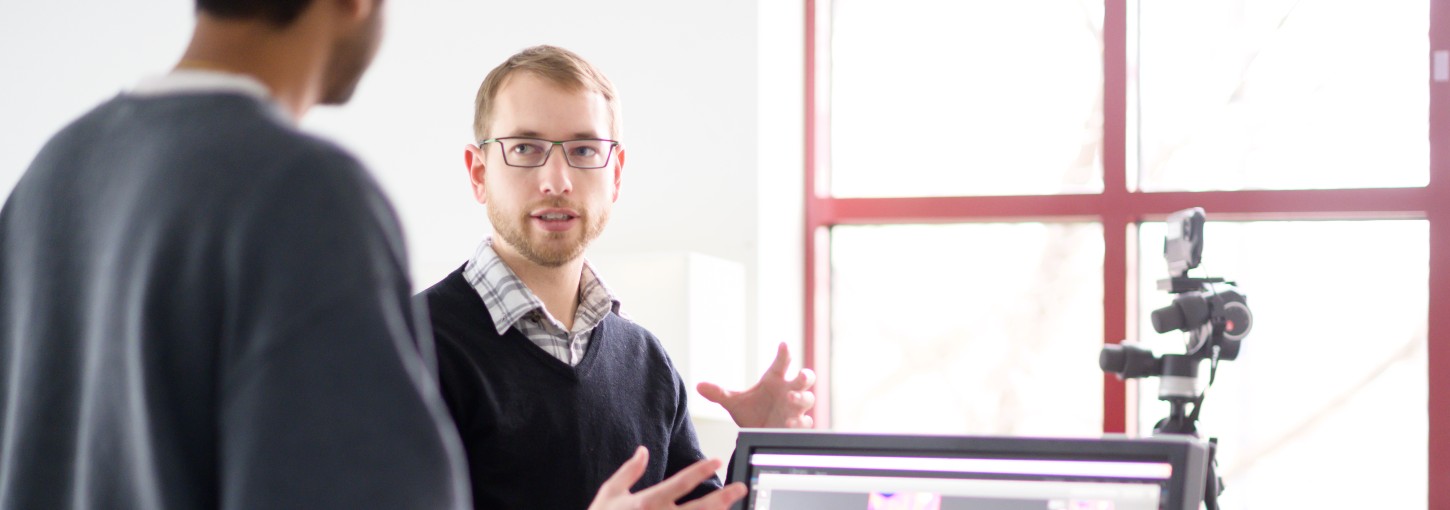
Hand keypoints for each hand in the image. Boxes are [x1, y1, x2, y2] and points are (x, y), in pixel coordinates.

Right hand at [588, 446, 747, 509]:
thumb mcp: (610, 493)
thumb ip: (629, 471)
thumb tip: (643, 450)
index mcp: (648, 502)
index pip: (680, 483)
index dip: (700, 471)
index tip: (716, 461)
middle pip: (699, 508)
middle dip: (722, 498)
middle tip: (740, 488)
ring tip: (732, 508)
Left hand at [697, 342, 816, 428]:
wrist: (757, 435)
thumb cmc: (751, 413)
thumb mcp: (734, 403)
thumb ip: (718, 394)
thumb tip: (698, 386)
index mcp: (775, 379)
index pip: (782, 363)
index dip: (784, 353)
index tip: (783, 345)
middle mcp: (788, 391)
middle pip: (805, 378)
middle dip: (805, 375)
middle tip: (799, 375)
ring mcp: (795, 409)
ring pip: (808, 399)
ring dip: (801, 398)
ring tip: (790, 398)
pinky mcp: (796, 425)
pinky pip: (805, 422)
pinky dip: (799, 422)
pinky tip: (790, 422)